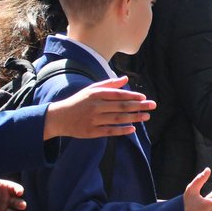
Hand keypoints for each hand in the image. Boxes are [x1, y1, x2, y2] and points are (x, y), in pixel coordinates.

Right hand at [42, 76, 156, 139]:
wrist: (59, 117)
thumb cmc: (79, 101)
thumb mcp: (92, 89)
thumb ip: (109, 84)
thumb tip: (126, 79)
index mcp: (96, 94)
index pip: (118, 94)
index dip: (132, 96)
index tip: (144, 97)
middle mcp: (95, 106)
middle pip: (121, 106)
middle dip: (138, 106)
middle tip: (152, 106)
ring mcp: (93, 120)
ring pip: (117, 119)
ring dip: (134, 118)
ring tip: (146, 117)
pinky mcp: (91, 132)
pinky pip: (109, 131)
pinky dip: (122, 130)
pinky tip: (133, 129)